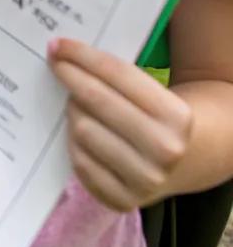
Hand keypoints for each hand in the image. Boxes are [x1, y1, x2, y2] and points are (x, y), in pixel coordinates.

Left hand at [48, 38, 192, 211]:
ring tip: (76, 104)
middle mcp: (164, 150)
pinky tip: (79, 132)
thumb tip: (64, 55)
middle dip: (71, 77)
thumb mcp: (156, 94)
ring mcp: (145, 180)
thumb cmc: (160, 118)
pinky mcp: (123, 200)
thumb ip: (118, 78)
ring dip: (72, 111)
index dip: (83, 56)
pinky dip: (74, 142)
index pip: (118, 75)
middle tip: (56, 64)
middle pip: (96, 102)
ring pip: (83, 130)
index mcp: (176, 116)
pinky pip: (80, 162)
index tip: (59, 45)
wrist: (189, 161)